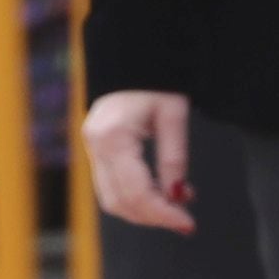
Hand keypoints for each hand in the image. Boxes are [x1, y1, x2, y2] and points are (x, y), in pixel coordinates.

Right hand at [86, 88, 197, 231]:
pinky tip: (159, 194)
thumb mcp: (173, 117)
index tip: (187, 223)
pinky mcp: (95, 150)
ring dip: (143, 211)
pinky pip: (110, 187)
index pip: (136, 192)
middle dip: (153, 217)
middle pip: (120, 202)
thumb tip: (177, 197)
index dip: (163, 214)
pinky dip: (135, 198)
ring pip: (112, 200)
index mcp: (113, 136)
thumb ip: (174, 159)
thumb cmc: (155, 79)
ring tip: (175, 206)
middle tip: (184, 220)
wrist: (132, 55)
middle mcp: (95, 146)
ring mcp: (91, 148)